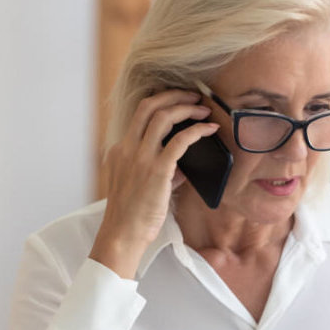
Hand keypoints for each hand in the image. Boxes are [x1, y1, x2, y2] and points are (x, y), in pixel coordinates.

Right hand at [89, 89, 218, 277]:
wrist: (122, 234)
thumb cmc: (132, 215)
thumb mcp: (140, 186)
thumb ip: (159, 171)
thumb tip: (183, 165)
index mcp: (120, 150)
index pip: (140, 116)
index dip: (162, 103)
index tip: (178, 101)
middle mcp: (128, 148)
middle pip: (148, 106)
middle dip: (173, 95)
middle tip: (193, 95)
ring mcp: (140, 158)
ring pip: (163, 117)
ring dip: (186, 108)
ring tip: (203, 109)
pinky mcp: (156, 170)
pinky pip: (180, 141)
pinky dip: (197, 131)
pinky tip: (209, 130)